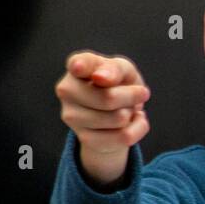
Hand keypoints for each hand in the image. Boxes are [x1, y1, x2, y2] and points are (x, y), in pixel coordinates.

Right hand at [56, 51, 151, 186]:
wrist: (116, 112)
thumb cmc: (118, 83)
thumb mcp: (123, 69)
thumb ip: (114, 68)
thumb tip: (100, 77)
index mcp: (76, 65)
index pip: (78, 64)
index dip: (82, 66)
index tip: (79, 68)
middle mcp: (67, 90)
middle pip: (109, 98)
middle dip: (132, 97)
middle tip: (136, 93)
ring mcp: (72, 117)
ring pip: (119, 119)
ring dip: (132, 113)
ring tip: (125, 108)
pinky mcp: (85, 139)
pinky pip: (125, 137)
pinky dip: (137, 128)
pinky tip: (130, 122)